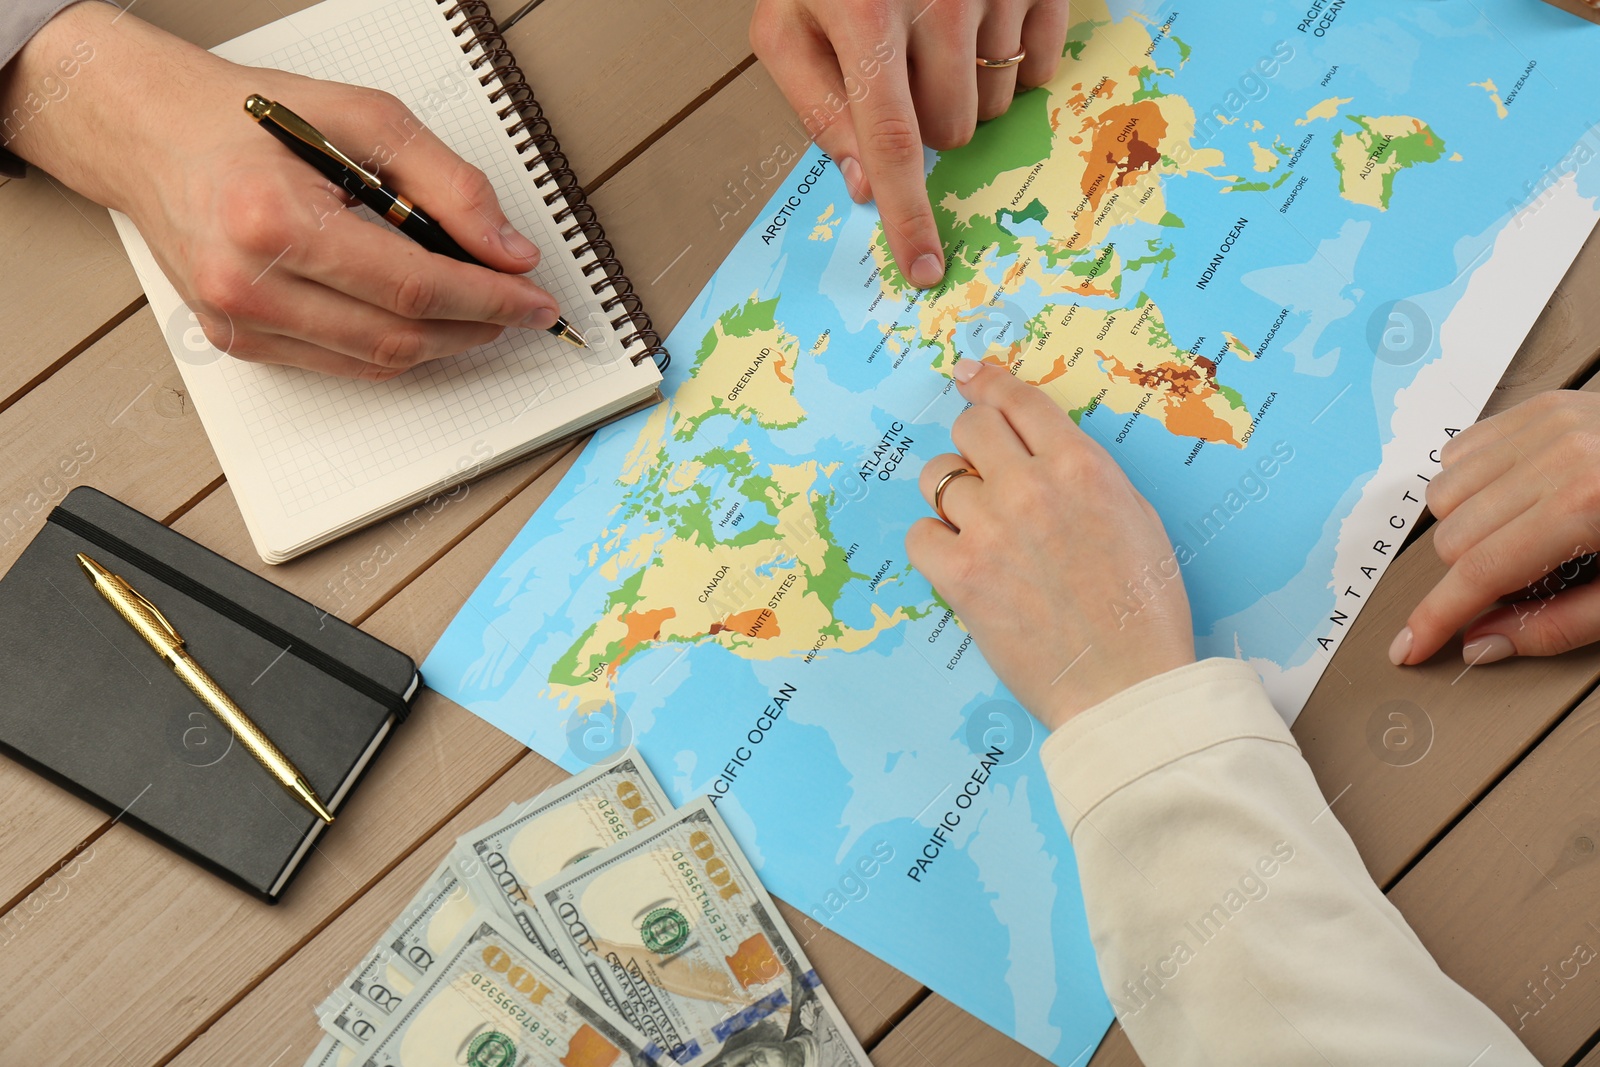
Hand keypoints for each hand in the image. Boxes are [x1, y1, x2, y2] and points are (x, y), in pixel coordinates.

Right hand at [2, 3, 561, 379]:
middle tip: (520, 307)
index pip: (415, 287)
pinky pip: (341, 365)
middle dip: (476, 326)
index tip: (537, 300)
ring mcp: (237, 322)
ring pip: (376, 362)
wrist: (148, 133)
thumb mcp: (362, 119)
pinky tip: (422, 321)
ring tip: (480, 312)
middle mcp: (248, 283)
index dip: (491, 300)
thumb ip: (447, 184)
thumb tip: (507, 249)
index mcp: (274, 222)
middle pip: (400, 336)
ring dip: (442, 344)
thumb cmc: (243, 118)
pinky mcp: (238, 342)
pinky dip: (393, 347)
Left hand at [751, 0, 1068, 289]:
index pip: (895, 144)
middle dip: (926, 121)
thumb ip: (816, 107)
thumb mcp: (787, 24)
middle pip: (952, 130)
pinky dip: (1012, 62)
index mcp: (866, 18)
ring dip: (966, 91)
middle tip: (901, 71)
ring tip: (935, 37)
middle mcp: (939, 0)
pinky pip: (1041, 64)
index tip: (925, 268)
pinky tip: (979, 27)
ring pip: (997, 103)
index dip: (910, 215)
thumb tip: (865, 186)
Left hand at [905, 361, 1194, 731]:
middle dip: (972, 440)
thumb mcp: (1136, 518)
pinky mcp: (960, 575)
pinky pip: (919, 534)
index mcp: (1081, 466)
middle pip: (970, 427)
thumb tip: (1041, 447)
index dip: (987, 383)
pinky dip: (933, 543)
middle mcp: (1030, 486)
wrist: (1127, 684)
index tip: (969, 375)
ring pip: (937, 476)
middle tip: (980, 467)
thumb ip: (1085, 474)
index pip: (1018, 401)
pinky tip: (960, 561)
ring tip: (977, 526)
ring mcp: (990, 529)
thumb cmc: (1144, 609)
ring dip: (952, 494)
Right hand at [1394, 390, 1599, 665]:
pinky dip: (1472, 483)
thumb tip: (1483, 644)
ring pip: (1444, 494)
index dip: (1436, 618)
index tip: (1410, 645)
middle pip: (1453, 537)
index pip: (1479, 574)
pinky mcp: (1541, 405)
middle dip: (1470, 574)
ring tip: (1517, 536)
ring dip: (1466, 526)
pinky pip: (1459, 451)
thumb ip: (1556, 624)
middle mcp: (1558, 454)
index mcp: (1585, 504)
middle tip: (1516, 582)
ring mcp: (1546, 422)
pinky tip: (1511, 499)